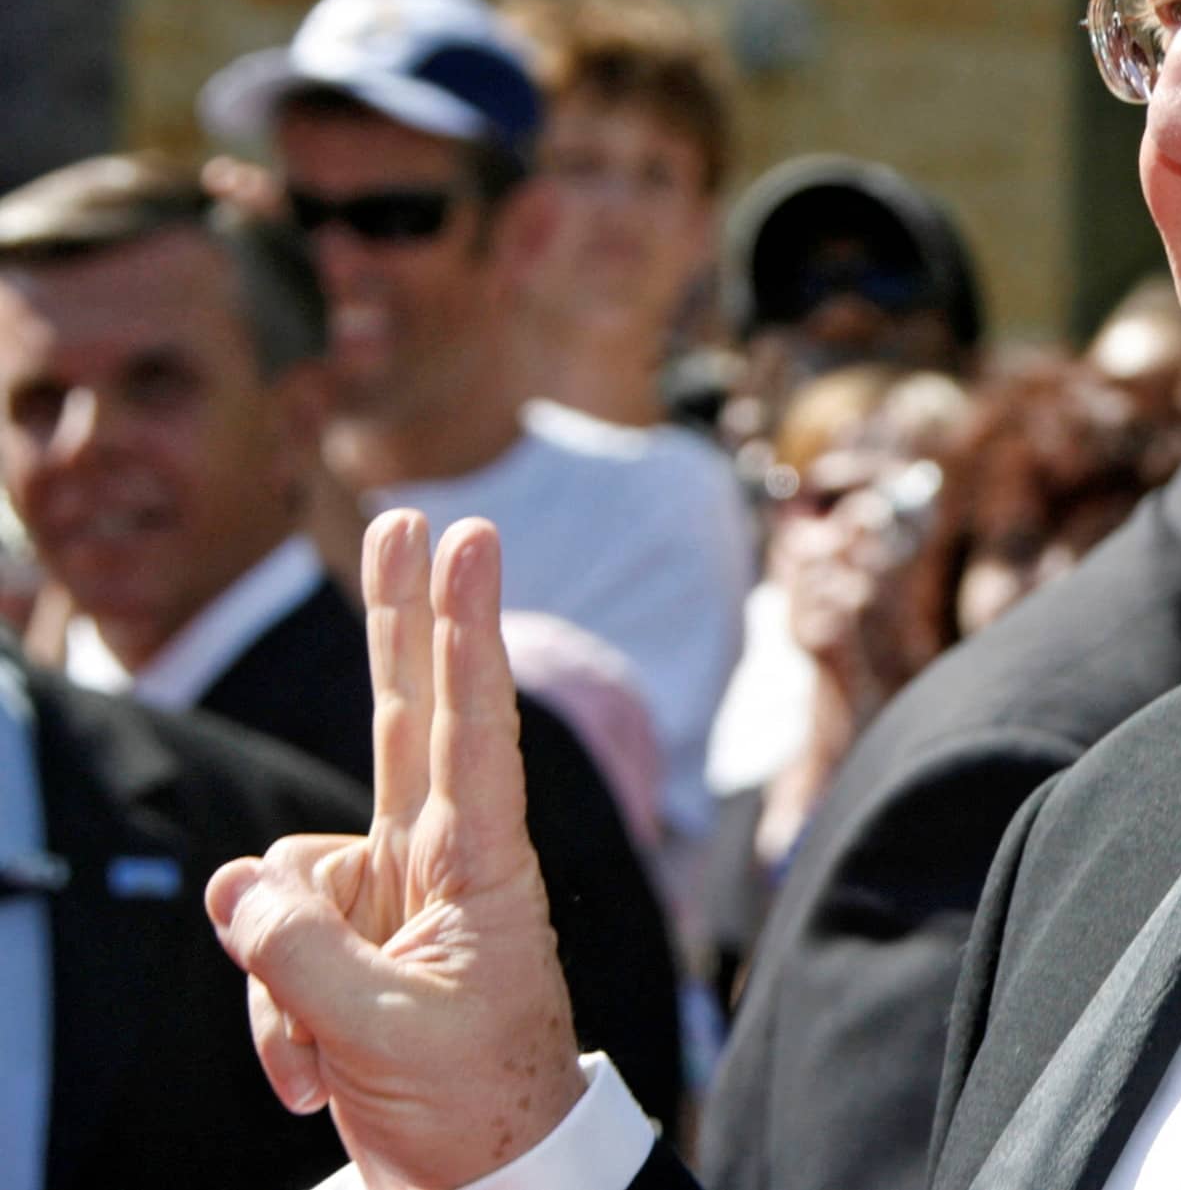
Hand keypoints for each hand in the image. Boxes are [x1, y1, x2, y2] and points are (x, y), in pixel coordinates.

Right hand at [206, 512, 585, 1189]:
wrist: (478, 1174)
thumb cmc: (470, 1097)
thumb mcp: (388, 1032)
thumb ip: (304, 956)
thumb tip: (237, 883)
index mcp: (482, 863)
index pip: (476, 726)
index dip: (465, 631)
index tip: (471, 541)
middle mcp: (436, 856)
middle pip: (410, 714)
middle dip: (401, 618)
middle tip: (408, 518)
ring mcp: (386, 891)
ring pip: (287, 887)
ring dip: (283, 985)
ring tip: (329, 1059)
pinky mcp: (341, 936)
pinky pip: (266, 948)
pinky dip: (276, 1019)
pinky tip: (313, 1074)